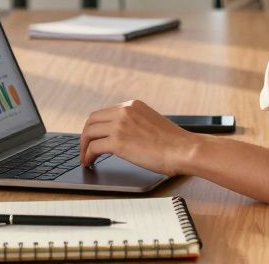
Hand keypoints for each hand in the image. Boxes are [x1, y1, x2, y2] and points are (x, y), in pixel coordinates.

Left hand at [79, 100, 200, 176]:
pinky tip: (90, 163)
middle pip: (92, 120)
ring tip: (85, 158)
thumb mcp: (151, 123)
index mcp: (132, 105)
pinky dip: (87, 156)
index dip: (95, 127)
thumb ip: (136, 123)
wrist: (184, 150)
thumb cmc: (174, 143)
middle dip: (85, 135)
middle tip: (84, 148)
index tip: (93, 137)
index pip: (104, 113)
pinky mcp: (118, 142)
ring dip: (83, 146)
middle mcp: (124, 111)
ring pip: (89, 133)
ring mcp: (120, 125)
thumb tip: (124, 136)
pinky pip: (93, 147)